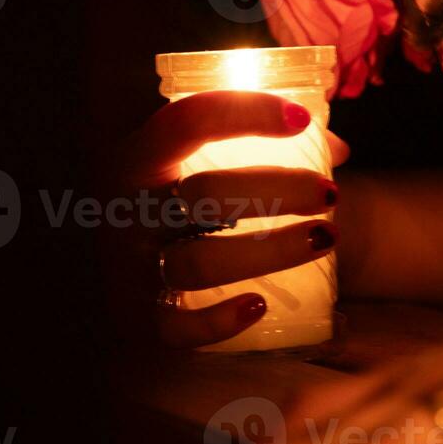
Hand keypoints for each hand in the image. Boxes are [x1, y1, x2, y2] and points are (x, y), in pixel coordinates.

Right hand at [105, 90, 344, 348]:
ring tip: (325, 236)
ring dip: (273, 251)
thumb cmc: (170, 202)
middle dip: (280, 190)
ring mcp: (126, 265)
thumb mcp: (195, 164)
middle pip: (208, 194)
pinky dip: (216, 322)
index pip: (187, 123)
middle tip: (330, 193)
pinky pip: (174, 329)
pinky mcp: (134, 318)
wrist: (105, 264)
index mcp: (139, 158)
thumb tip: (337, 149)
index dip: (246, 114)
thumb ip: (261, 150)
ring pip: (201, 262)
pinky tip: (257, 305)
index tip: (301, 119)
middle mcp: (125, 209)